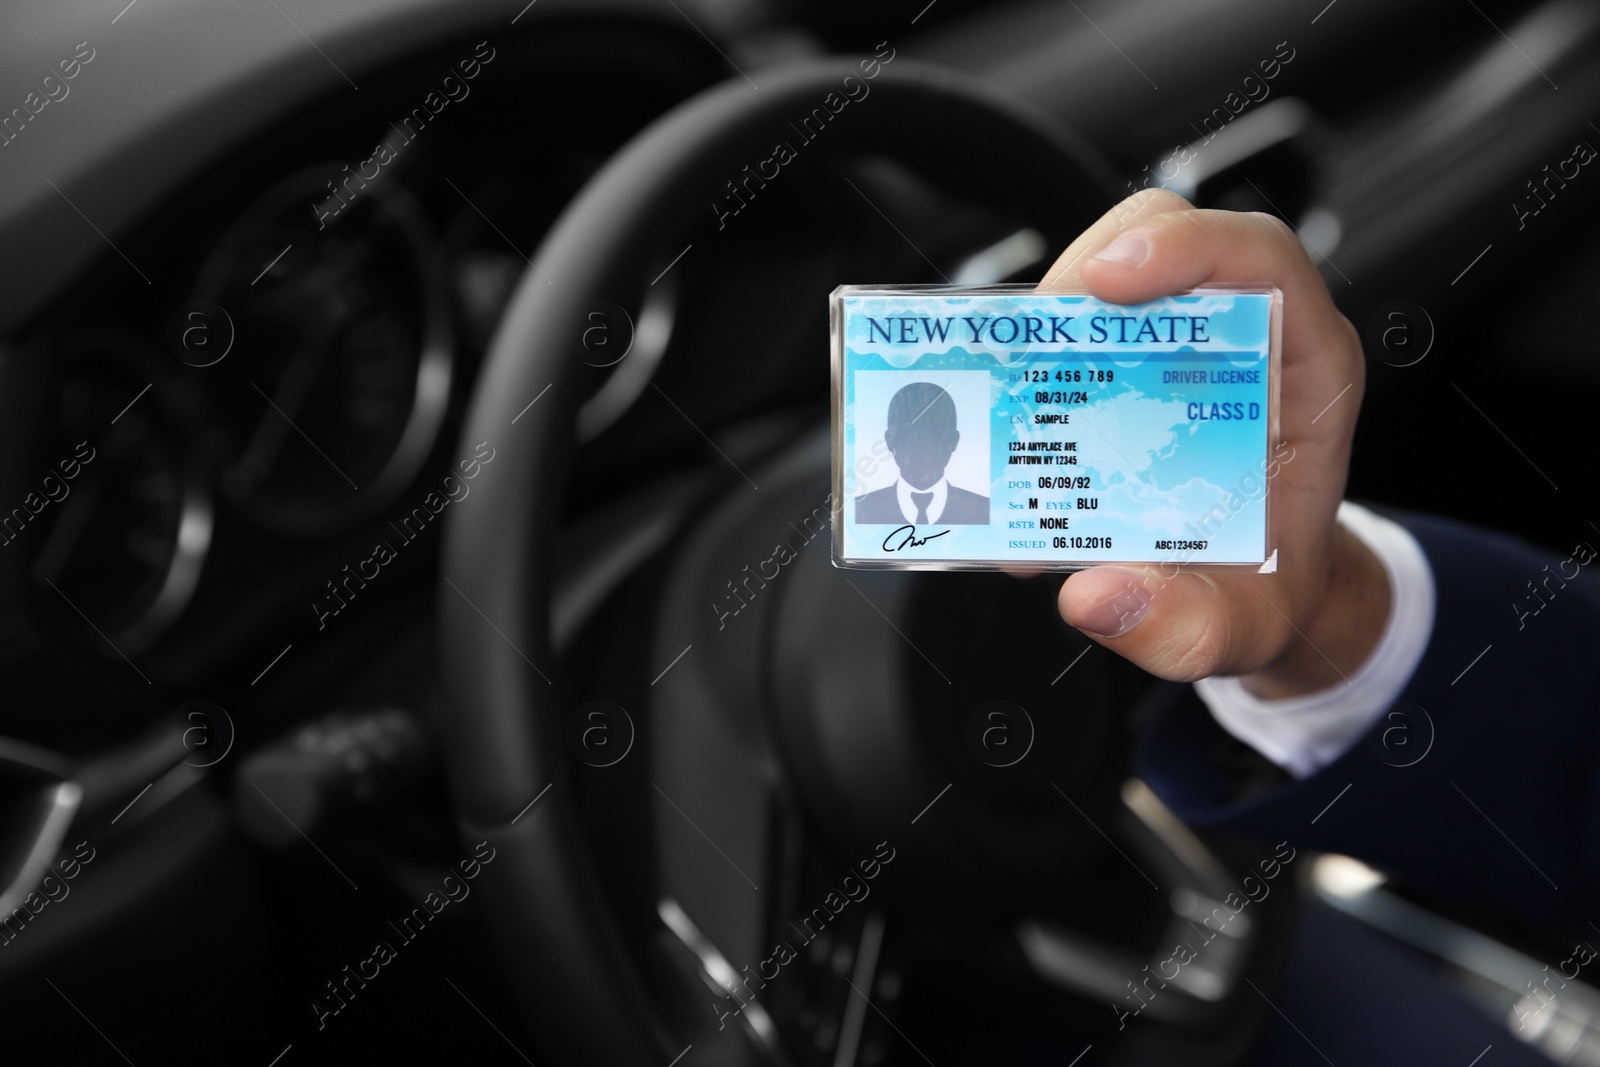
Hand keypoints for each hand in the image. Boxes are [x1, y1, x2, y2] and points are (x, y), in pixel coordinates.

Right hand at [1038, 191, 1387, 697]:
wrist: (1256, 593)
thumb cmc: (1269, 589)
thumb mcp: (1245, 628)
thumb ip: (1186, 624)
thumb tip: (1097, 595)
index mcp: (1303, 367)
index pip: (1258, 257)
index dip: (1182, 247)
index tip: (1107, 283)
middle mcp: (1240, 337)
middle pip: (1162, 239)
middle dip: (1083, 273)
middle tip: (1026, 344)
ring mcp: (1172, 345)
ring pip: (1102, 277)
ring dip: (1040, 327)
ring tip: (1003, 398)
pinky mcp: (1120, 366)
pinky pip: (1067, 335)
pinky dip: (1022, 367)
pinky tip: (1001, 426)